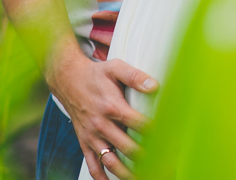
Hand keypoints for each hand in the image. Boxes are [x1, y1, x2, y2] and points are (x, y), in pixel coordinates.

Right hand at [45, 41, 158, 179]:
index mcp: (111, 106)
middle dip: (145, 158)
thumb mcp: (115, 68)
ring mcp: (92, 136)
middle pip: (127, 147)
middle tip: (162, 164)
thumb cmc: (95, 74)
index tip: (168, 138)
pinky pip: (92, 165)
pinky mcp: (85, 142)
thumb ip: (134, 76)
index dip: (154, 132)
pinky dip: (101, 178)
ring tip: (142, 178)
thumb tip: (154, 85)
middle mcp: (101, 124)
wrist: (68, 80)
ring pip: (110, 161)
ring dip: (126, 174)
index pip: (137, 123)